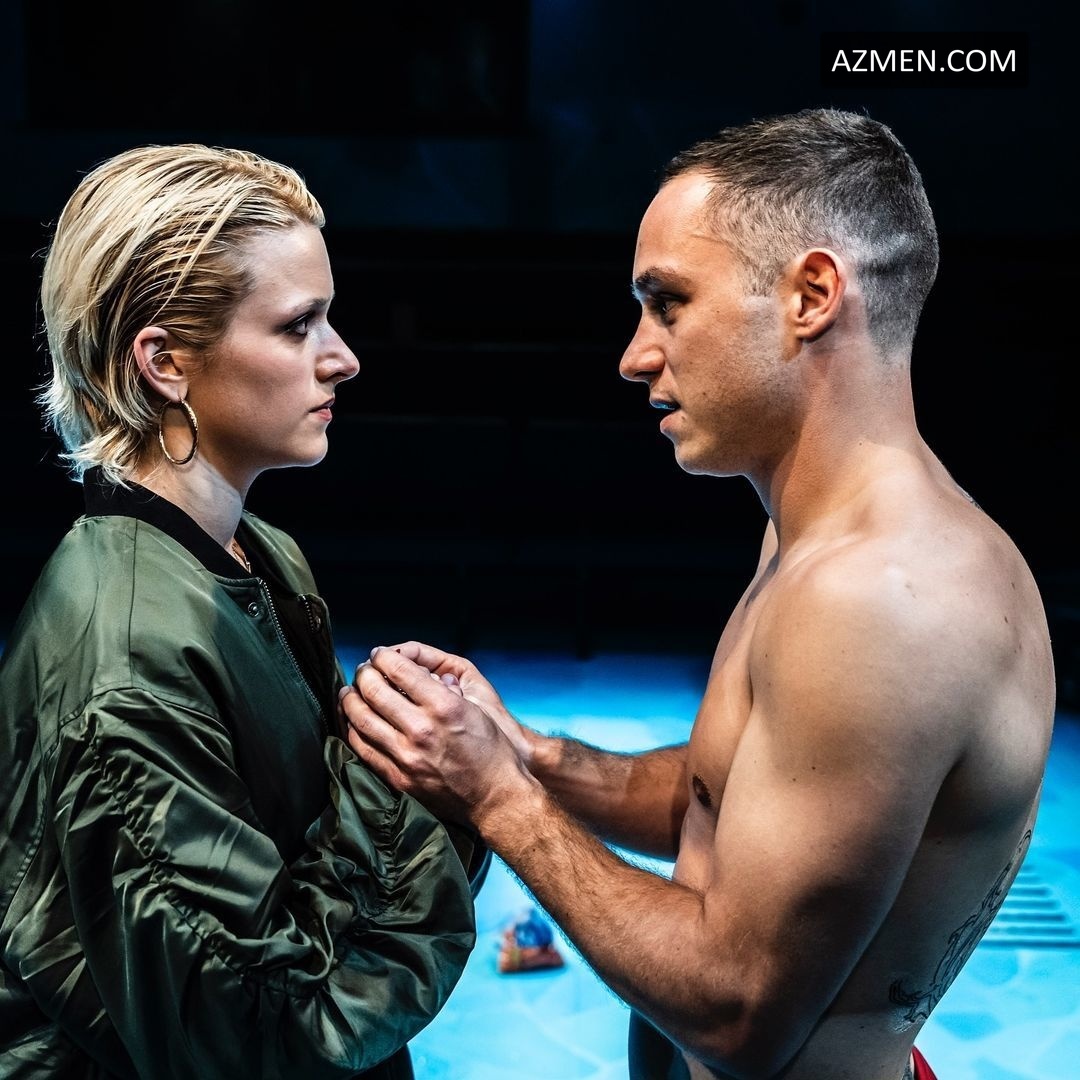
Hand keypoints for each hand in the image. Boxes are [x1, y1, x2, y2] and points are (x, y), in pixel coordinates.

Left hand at [340, 646, 533, 827]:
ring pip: (360, 719)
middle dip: (364, 673)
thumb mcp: (477, 708)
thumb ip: (444, 687)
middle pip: (374, 690)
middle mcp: (422, 730)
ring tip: (349, 691)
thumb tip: (414, 670)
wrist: (495, 798)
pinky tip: (352, 720)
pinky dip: (352, 729)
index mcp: (445, 707)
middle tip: (364, 669)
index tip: (379, 654)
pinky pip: (362, 748)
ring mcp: (406, 757)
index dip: (384, 656)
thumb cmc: (492, 752)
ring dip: (349, 699)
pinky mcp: (398, 778)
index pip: (400, 669)